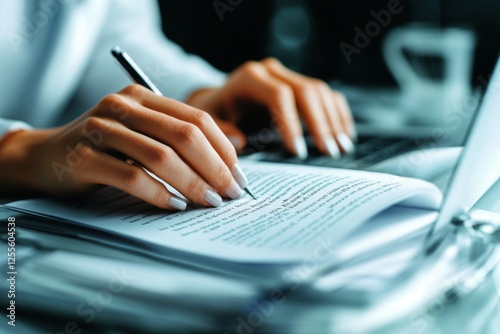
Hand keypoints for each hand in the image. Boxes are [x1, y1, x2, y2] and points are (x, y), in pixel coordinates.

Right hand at [0, 85, 248, 208]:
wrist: (47, 157)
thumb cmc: (106, 149)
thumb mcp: (143, 135)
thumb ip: (178, 139)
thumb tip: (230, 158)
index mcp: (144, 97)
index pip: (197, 119)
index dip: (224, 149)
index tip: (240, 176)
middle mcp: (123, 106)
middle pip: (184, 135)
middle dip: (215, 168)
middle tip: (230, 193)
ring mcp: (101, 129)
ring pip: (160, 155)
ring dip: (192, 182)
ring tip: (208, 202)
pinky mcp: (84, 156)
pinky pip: (131, 176)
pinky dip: (158, 193)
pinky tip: (175, 205)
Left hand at [186, 58, 355, 158]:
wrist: (222, 100)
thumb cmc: (216, 114)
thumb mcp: (211, 122)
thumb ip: (221, 131)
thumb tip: (240, 142)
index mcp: (250, 77)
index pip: (279, 95)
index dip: (291, 123)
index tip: (297, 152)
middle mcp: (272, 71)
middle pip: (306, 91)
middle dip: (320, 123)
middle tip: (329, 152)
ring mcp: (288, 74)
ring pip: (320, 91)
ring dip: (333, 120)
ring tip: (342, 148)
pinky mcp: (298, 83)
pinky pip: (325, 94)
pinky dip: (337, 114)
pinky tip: (345, 135)